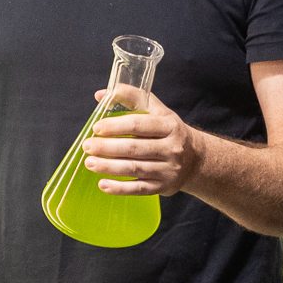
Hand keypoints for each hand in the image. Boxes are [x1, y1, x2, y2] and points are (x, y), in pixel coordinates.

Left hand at [80, 87, 200, 195]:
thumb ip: (132, 98)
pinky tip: (103, 184)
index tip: (97, 128)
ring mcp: (168, 169)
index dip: (115, 126)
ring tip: (90, 163)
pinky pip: (138, 189)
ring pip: (134, 169)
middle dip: (107, 148)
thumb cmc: (169, 132)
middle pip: (134, 148)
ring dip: (109, 167)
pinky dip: (119, 188)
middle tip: (87, 146)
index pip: (138, 124)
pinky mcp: (163, 186)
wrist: (195, 159)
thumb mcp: (157, 111)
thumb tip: (101, 94)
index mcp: (169, 126)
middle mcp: (171, 148)